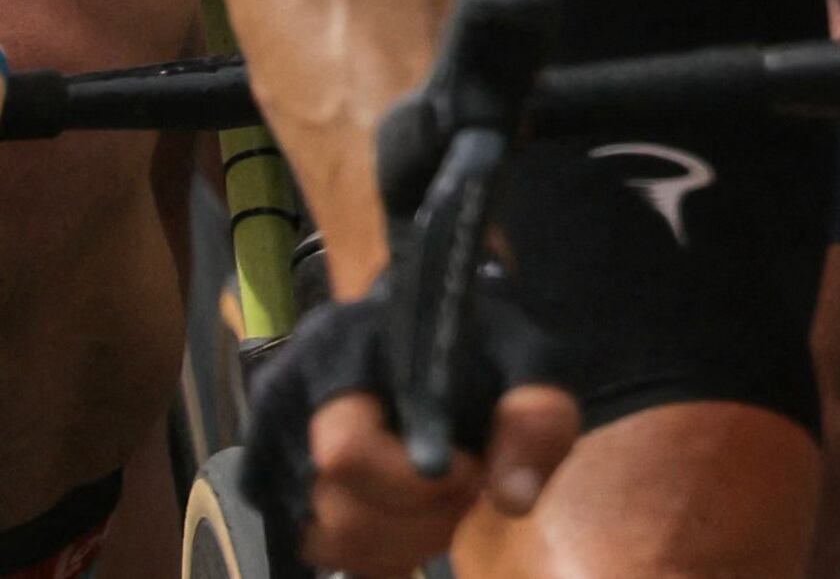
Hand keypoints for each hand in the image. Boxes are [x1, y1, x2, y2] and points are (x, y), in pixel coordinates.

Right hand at [246, 285, 581, 578]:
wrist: (426, 327)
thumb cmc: (473, 340)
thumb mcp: (527, 358)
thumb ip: (534, 417)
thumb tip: (514, 501)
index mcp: (336, 351)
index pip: (346, 453)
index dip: (413, 485)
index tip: (471, 470)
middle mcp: (282, 401)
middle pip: (334, 508)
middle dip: (418, 520)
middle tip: (471, 491)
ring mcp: (267, 447)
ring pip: (323, 538)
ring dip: (400, 542)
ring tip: (447, 502)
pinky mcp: (271, 486)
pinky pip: (317, 548)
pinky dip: (373, 550)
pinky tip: (415, 518)